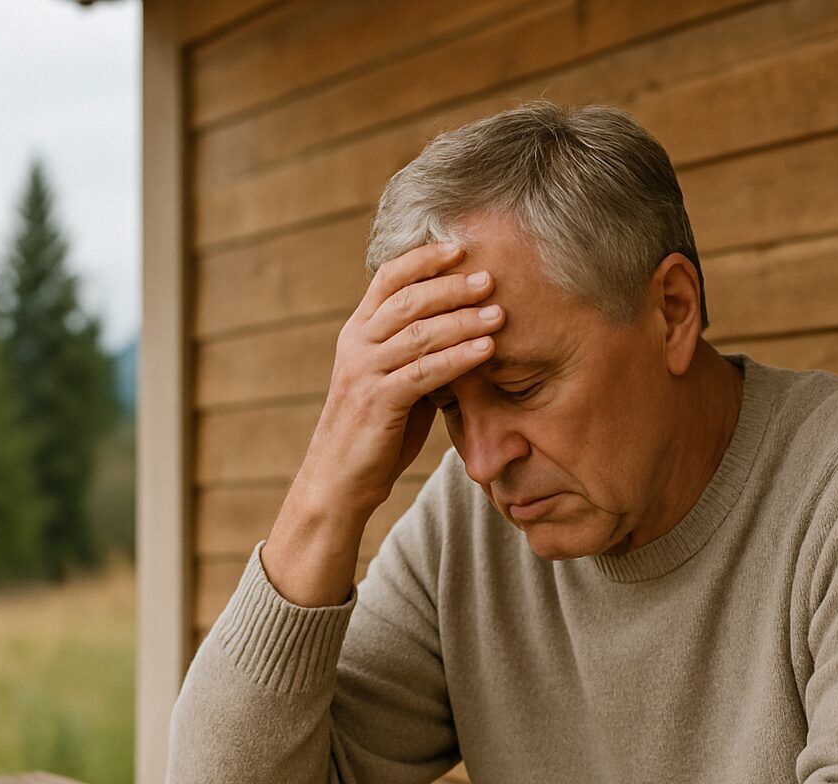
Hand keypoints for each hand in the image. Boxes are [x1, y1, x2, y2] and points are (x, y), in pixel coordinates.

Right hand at [298, 240, 502, 516]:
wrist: (339, 481)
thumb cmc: (374, 432)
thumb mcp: (395, 382)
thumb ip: (419, 354)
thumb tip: (464, 330)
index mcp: (358, 332)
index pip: (388, 279)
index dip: (423, 259)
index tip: (459, 248)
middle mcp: (357, 345)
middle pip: (407, 300)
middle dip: (451, 286)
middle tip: (490, 278)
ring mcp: (364, 372)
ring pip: (418, 333)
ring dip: (462, 320)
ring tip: (498, 313)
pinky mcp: (377, 402)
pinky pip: (424, 371)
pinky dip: (458, 358)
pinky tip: (487, 351)